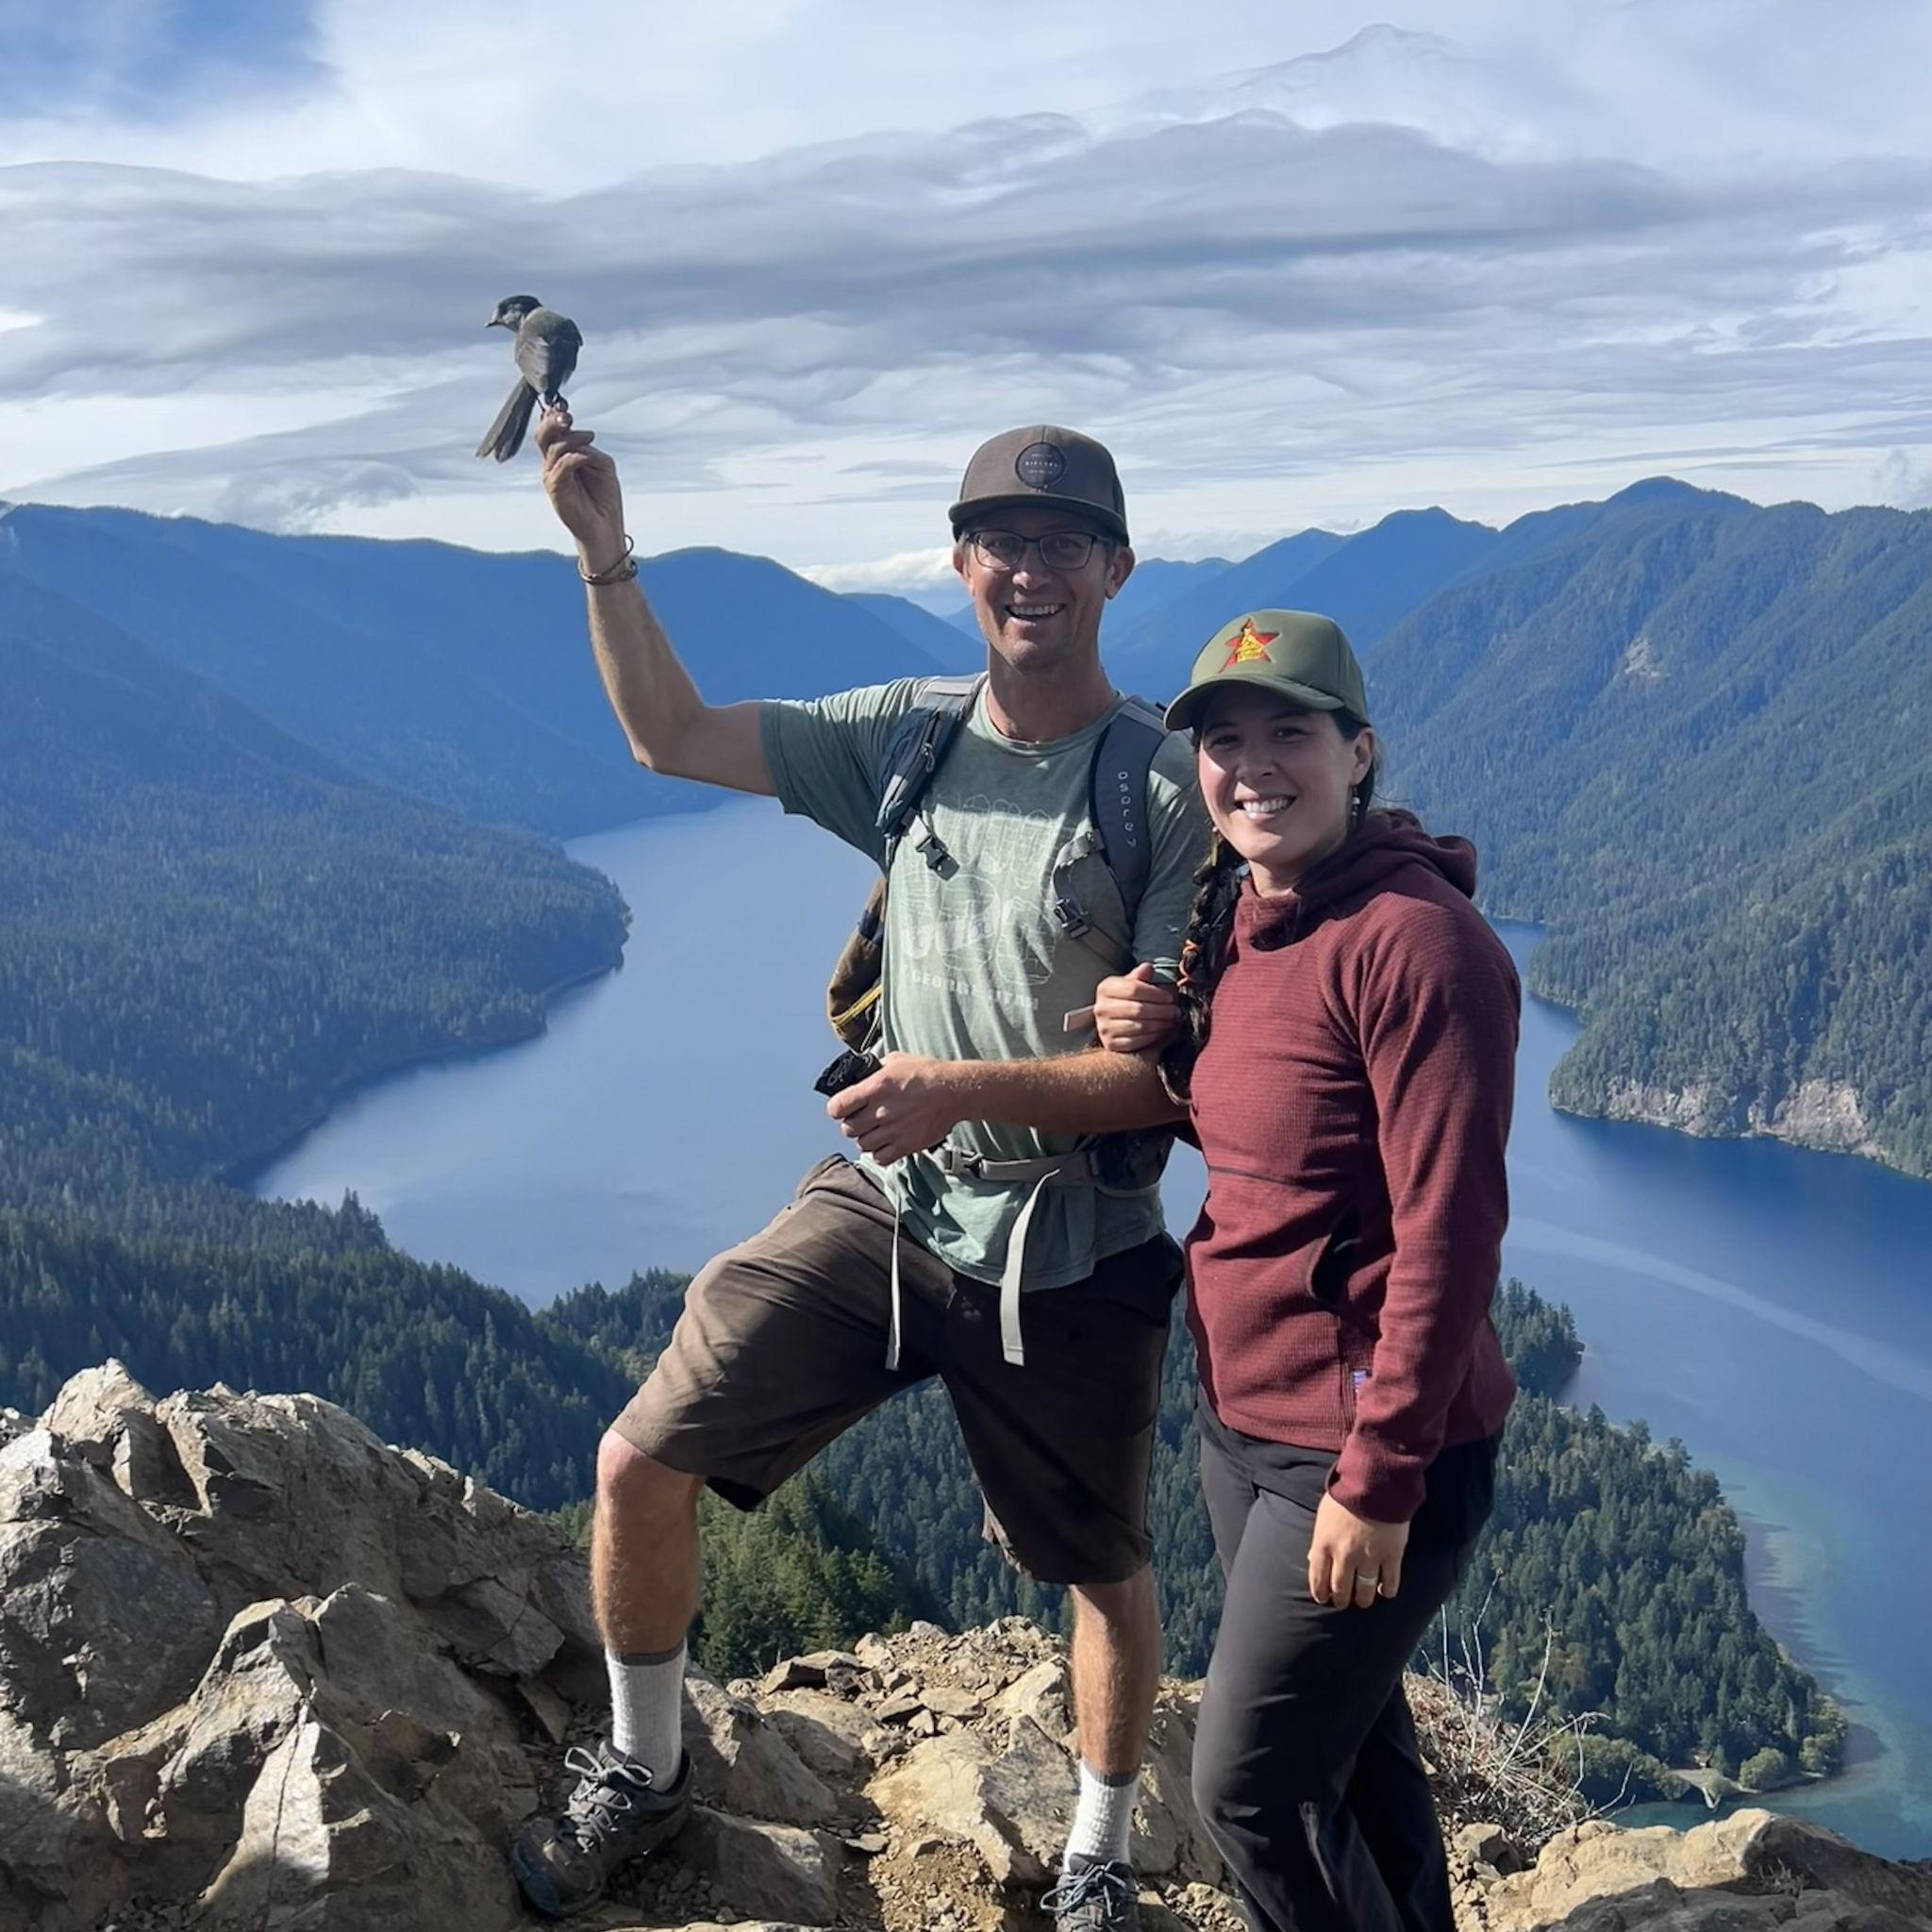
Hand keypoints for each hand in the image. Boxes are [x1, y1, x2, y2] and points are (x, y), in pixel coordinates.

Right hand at [536, 408, 626, 572]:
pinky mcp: (554, 489)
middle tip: (567, 417)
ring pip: (551, 447)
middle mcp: (553, 464)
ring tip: (589, 438)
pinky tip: (585, 457)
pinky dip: (573, 458)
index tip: (566, 409)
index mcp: (563, 455)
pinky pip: (559, 467)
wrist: (604, 526)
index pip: (552, 431)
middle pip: (543, 435)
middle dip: (553, 421)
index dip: (555, 416)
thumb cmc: (604, 496)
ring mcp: (552, 476)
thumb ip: (587, 449)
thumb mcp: (601, 464)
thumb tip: (576, 440)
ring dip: (571, 439)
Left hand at [825, 1052, 960, 1163]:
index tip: (842, 1108)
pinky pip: (880, 1158)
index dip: (837, 1108)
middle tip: (861, 1119)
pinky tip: (886, 1142)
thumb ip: (875, 1069)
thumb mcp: (896, 1060)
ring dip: (866, 1138)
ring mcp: (893, 1130)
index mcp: (875, 1088)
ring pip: (862, 1145)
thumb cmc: (928, 1073)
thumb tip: (862, 1074)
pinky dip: (879, 1153)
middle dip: (852, 1124)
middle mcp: (880, 1111)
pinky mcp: (906, 1145)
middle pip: (848, 1129)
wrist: (954, 1091)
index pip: (837, 1107)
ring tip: (876, 1130)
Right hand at [1093, 963, 1180, 1055]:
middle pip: (1137, 1009)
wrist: (1114, 1020)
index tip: (1169, 997)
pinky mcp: (1110, 1043)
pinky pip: (1136, 1042)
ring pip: (1139, 1026)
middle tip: (1175, 1011)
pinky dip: (1152, 1037)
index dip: (1155, 994)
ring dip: (1160, 1024)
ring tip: (1171, 1021)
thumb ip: (1140, 976)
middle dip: (1161, 1010)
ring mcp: (1104, 1027)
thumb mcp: (1132, 983)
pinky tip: (1161, 1031)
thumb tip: (1148, 968)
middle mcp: (1101, 1008)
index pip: (1133, 989)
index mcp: (1106, 988)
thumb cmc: (1127, 999)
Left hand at [1308, 1493, 1408, 1608]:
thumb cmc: (1346, 1494)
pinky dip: (1388, 1590)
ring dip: (1363, 1600)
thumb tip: (1313, 1559)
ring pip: (1365, 1591)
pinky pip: (1390, 1582)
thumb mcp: (1323, 1515)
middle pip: (1341, 1589)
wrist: (1374, 1481)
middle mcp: (1344, 1556)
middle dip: (1341, 1600)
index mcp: (1324, 1544)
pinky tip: (1385, 1591)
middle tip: (1343, 1602)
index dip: (1320, 1594)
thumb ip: (1319, 1540)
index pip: (1318, 1580)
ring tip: (1364, 1601)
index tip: (1323, 1599)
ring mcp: (1369, 1557)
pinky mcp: (1391, 1555)